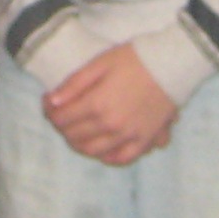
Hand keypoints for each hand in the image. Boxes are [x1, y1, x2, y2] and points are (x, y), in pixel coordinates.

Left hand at [44, 44, 176, 165]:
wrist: (171, 65)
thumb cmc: (133, 59)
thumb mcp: (99, 63)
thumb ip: (74, 84)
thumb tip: (51, 101)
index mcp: (97, 104)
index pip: (62, 118)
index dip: (50, 111)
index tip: (48, 103)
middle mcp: (111, 125)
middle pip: (74, 136)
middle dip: (61, 127)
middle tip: (60, 116)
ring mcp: (128, 136)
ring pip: (93, 151)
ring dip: (78, 144)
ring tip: (76, 131)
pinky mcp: (145, 141)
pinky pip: (121, 158)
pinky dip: (106, 157)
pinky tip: (101, 148)